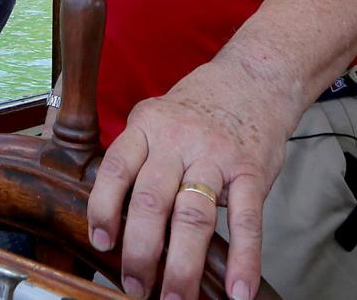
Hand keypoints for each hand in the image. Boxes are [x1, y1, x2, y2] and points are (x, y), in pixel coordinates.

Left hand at [87, 60, 292, 299]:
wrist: (254, 79)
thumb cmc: (198, 108)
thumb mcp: (157, 117)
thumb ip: (138, 155)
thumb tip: (114, 216)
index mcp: (147, 126)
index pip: (116, 169)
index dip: (103, 209)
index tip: (102, 243)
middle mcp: (178, 140)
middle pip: (151, 201)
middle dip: (140, 251)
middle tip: (134, 285)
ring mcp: (216, 156)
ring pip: (192, 216)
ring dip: (181, 265)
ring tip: (174, 299)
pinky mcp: (252, 171)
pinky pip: (247, 220)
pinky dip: (244, 260)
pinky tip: (237, 291)